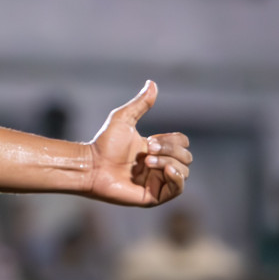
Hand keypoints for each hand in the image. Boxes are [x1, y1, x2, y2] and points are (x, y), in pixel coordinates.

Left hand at [86, 81, 190, 207]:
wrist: (91, 165)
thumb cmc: (103, 144)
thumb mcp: (123, 119)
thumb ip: (140, 104)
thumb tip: (152, 83)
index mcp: (156, 149)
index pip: (182, 143)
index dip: (172, 140)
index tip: (150, 139)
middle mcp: (159, 166)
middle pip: (186, 156)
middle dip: (170, 151)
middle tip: (147, 150)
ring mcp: (157, 182)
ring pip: (184, 171)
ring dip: (169, 163)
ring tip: (148, 161)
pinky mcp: (154, 196)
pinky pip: (177, 189)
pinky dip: (176, 179)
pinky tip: (165, 170)